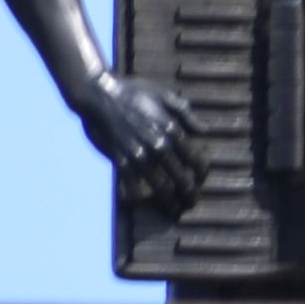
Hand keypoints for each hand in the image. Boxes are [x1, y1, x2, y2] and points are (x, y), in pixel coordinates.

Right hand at [77, 70, 205, 214]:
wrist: (100, 95)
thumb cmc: (133, 92)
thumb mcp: (164, 95)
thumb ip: (186, 114)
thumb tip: (204, 131)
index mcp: (172, 130)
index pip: (195, 159)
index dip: (202, 173)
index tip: (202, 179)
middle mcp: (158, 146)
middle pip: (181, 178)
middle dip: (189, 194)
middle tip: (192, 202)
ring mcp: (138, 155)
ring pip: (160, 187)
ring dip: (169, 202)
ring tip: (175, 211)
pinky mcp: (120, 161)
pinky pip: (131, 186)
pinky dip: (137, 196)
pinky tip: (141, 202)